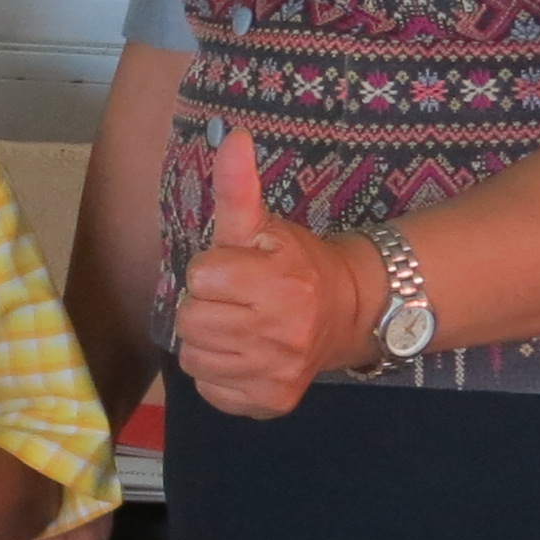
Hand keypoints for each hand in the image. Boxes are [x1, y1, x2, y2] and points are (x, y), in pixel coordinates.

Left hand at [174, 132, 381, 421]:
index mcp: (280, 282)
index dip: (212, 271)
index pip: (200, 278)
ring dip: (208, 342)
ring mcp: (276, 372)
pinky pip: (211, 390)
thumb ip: (239, 188)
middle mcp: (281, 332)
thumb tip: (232, 136)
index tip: (235, 271)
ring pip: (195, 358)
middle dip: (206, 306)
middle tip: (233, 301)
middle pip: (191, 321)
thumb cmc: (295, 265)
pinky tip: (243, 356)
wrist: (348, 314)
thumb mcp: (265, 225)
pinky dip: (220, 375)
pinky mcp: (271, 402)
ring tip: (237, 327)